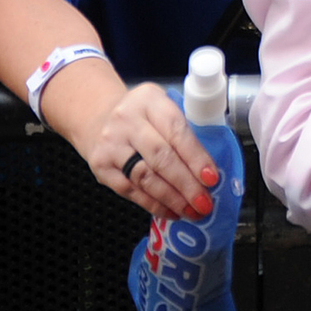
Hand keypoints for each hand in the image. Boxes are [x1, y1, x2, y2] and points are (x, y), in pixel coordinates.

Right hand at [82, 75, 222, 221]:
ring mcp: (110, 143)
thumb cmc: (141, 116)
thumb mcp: (161, 108)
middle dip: (186, 184)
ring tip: (191, 211)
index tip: (212, 178)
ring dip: (172, 198)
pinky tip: (170, 211)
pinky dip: (153, 204)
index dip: (195, 157)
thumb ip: (182, 131)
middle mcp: (126, 119)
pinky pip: (131, 191)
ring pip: (145, 178)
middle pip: (161, 157)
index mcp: (149, 99)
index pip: (176, 130)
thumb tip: (209, 171)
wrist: (98, 117)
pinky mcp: (101, 166)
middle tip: (204, 203)